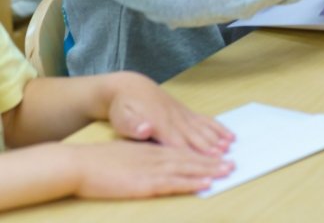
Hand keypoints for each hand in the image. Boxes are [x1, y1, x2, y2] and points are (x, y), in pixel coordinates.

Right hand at [69, 141, 233, 198]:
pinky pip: (174, 183)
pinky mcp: (145, 183)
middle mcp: (156, 157)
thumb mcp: (126, 156)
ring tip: (227, 171)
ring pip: (187, 169)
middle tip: (233, 164)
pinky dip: (192, 183)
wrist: (80, 163)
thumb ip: (143, 158)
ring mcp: (152, 169)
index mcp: (152, 150)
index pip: (183, 152)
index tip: (219, 156)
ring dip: (209, 171)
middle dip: (213, 162)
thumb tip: (157, 163)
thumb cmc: (99, 162)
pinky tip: (205, 183)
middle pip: (190, 159)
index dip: (202, 154)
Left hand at [106, 72, 233, 155]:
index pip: (177, 141)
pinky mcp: (185, 112)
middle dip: (209, 146)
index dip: (191, 151)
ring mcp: (181, 113)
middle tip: (223, 156)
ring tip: (229, 145)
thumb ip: (133, 125)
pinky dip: (216, 127)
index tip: (205, 159)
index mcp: (159, 122)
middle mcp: (174, 117)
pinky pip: (203, 120)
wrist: (130, 86)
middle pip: (194, 135)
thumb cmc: (123, 106)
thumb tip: (145, 129)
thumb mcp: (121, 117)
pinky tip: (227, 134)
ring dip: (215, 136)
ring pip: (201, 127)